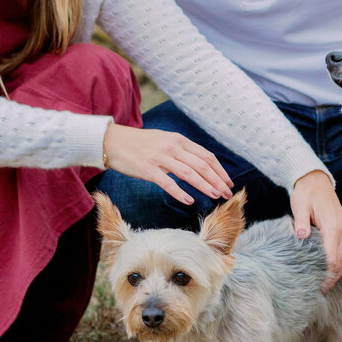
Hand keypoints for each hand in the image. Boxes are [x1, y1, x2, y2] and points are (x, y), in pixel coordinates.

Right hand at [103, 124, 232, 204]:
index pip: (206, 156)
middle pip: (201, 165)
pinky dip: (180, 193)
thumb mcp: (164, 141)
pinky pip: (167, 182)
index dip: (220, 171)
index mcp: (179, 140)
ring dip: (204, 186)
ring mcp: (160, 157)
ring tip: (215, 197)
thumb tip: (201, 165)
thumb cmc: (140, 145)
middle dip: (217, 181)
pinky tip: (190, 201)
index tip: (228, 183)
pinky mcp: (147, 169)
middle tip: (226, 194)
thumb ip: (181, 151)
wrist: (113, 142)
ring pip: (188, 174)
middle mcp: (172, 146)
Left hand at [289, 170, 341, 291]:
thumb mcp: (299, 206)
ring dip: (341, 276)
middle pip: (341, 264)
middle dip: (332, 280)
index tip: (317, 288)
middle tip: (320, 293)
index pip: (333, 260)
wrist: (316, 181)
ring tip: (330, 290)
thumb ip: (301, 223)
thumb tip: (302, 237)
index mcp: (332, 227)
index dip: (327, 277)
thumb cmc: (305, 194)